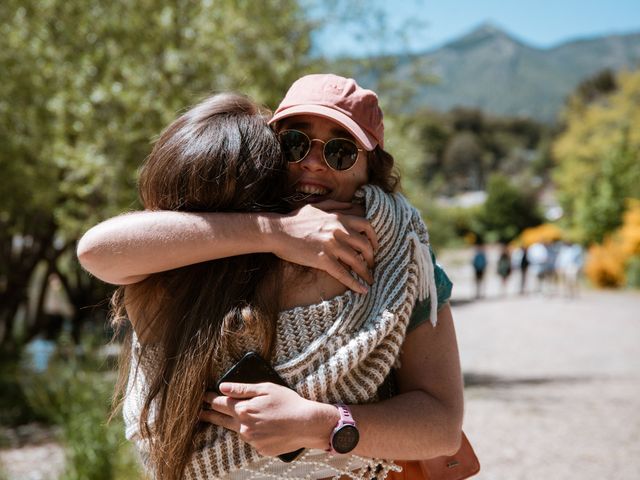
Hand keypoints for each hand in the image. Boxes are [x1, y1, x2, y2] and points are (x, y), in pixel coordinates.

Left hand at [199, 382, 337, 455]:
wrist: (306, 424)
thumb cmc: (288, 402)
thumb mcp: (265, 389)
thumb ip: (242, 389)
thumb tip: (222, 387)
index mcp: (243, 409)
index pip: (221, 403)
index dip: (211, 399)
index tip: (204, 396)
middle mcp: (244, 427)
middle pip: (222, 419)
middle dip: (210, 414)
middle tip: (200, 413)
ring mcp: (251, 440)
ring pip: (238, 429)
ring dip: (234, 423)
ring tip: (225, 418)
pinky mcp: (260, 449)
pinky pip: (252, 439)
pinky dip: (253, 432)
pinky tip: (262, 426)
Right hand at [269, 202, 377, 292]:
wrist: (277, 231)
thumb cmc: (294, 219)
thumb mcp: (317, 207)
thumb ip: (335, 206)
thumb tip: (351, 205)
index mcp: (338, 217)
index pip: (366, 225)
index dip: (374, 238)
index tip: (374, 247)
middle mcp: (338, 230)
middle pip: (365, 245)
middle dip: (372, 257)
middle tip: (372, 265)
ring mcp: (331, 245)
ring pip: (357, 261)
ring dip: (366, 272)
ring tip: (370, 280)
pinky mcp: (322, 259)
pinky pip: (343, 274)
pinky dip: (354, 283)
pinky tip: (362, 290)